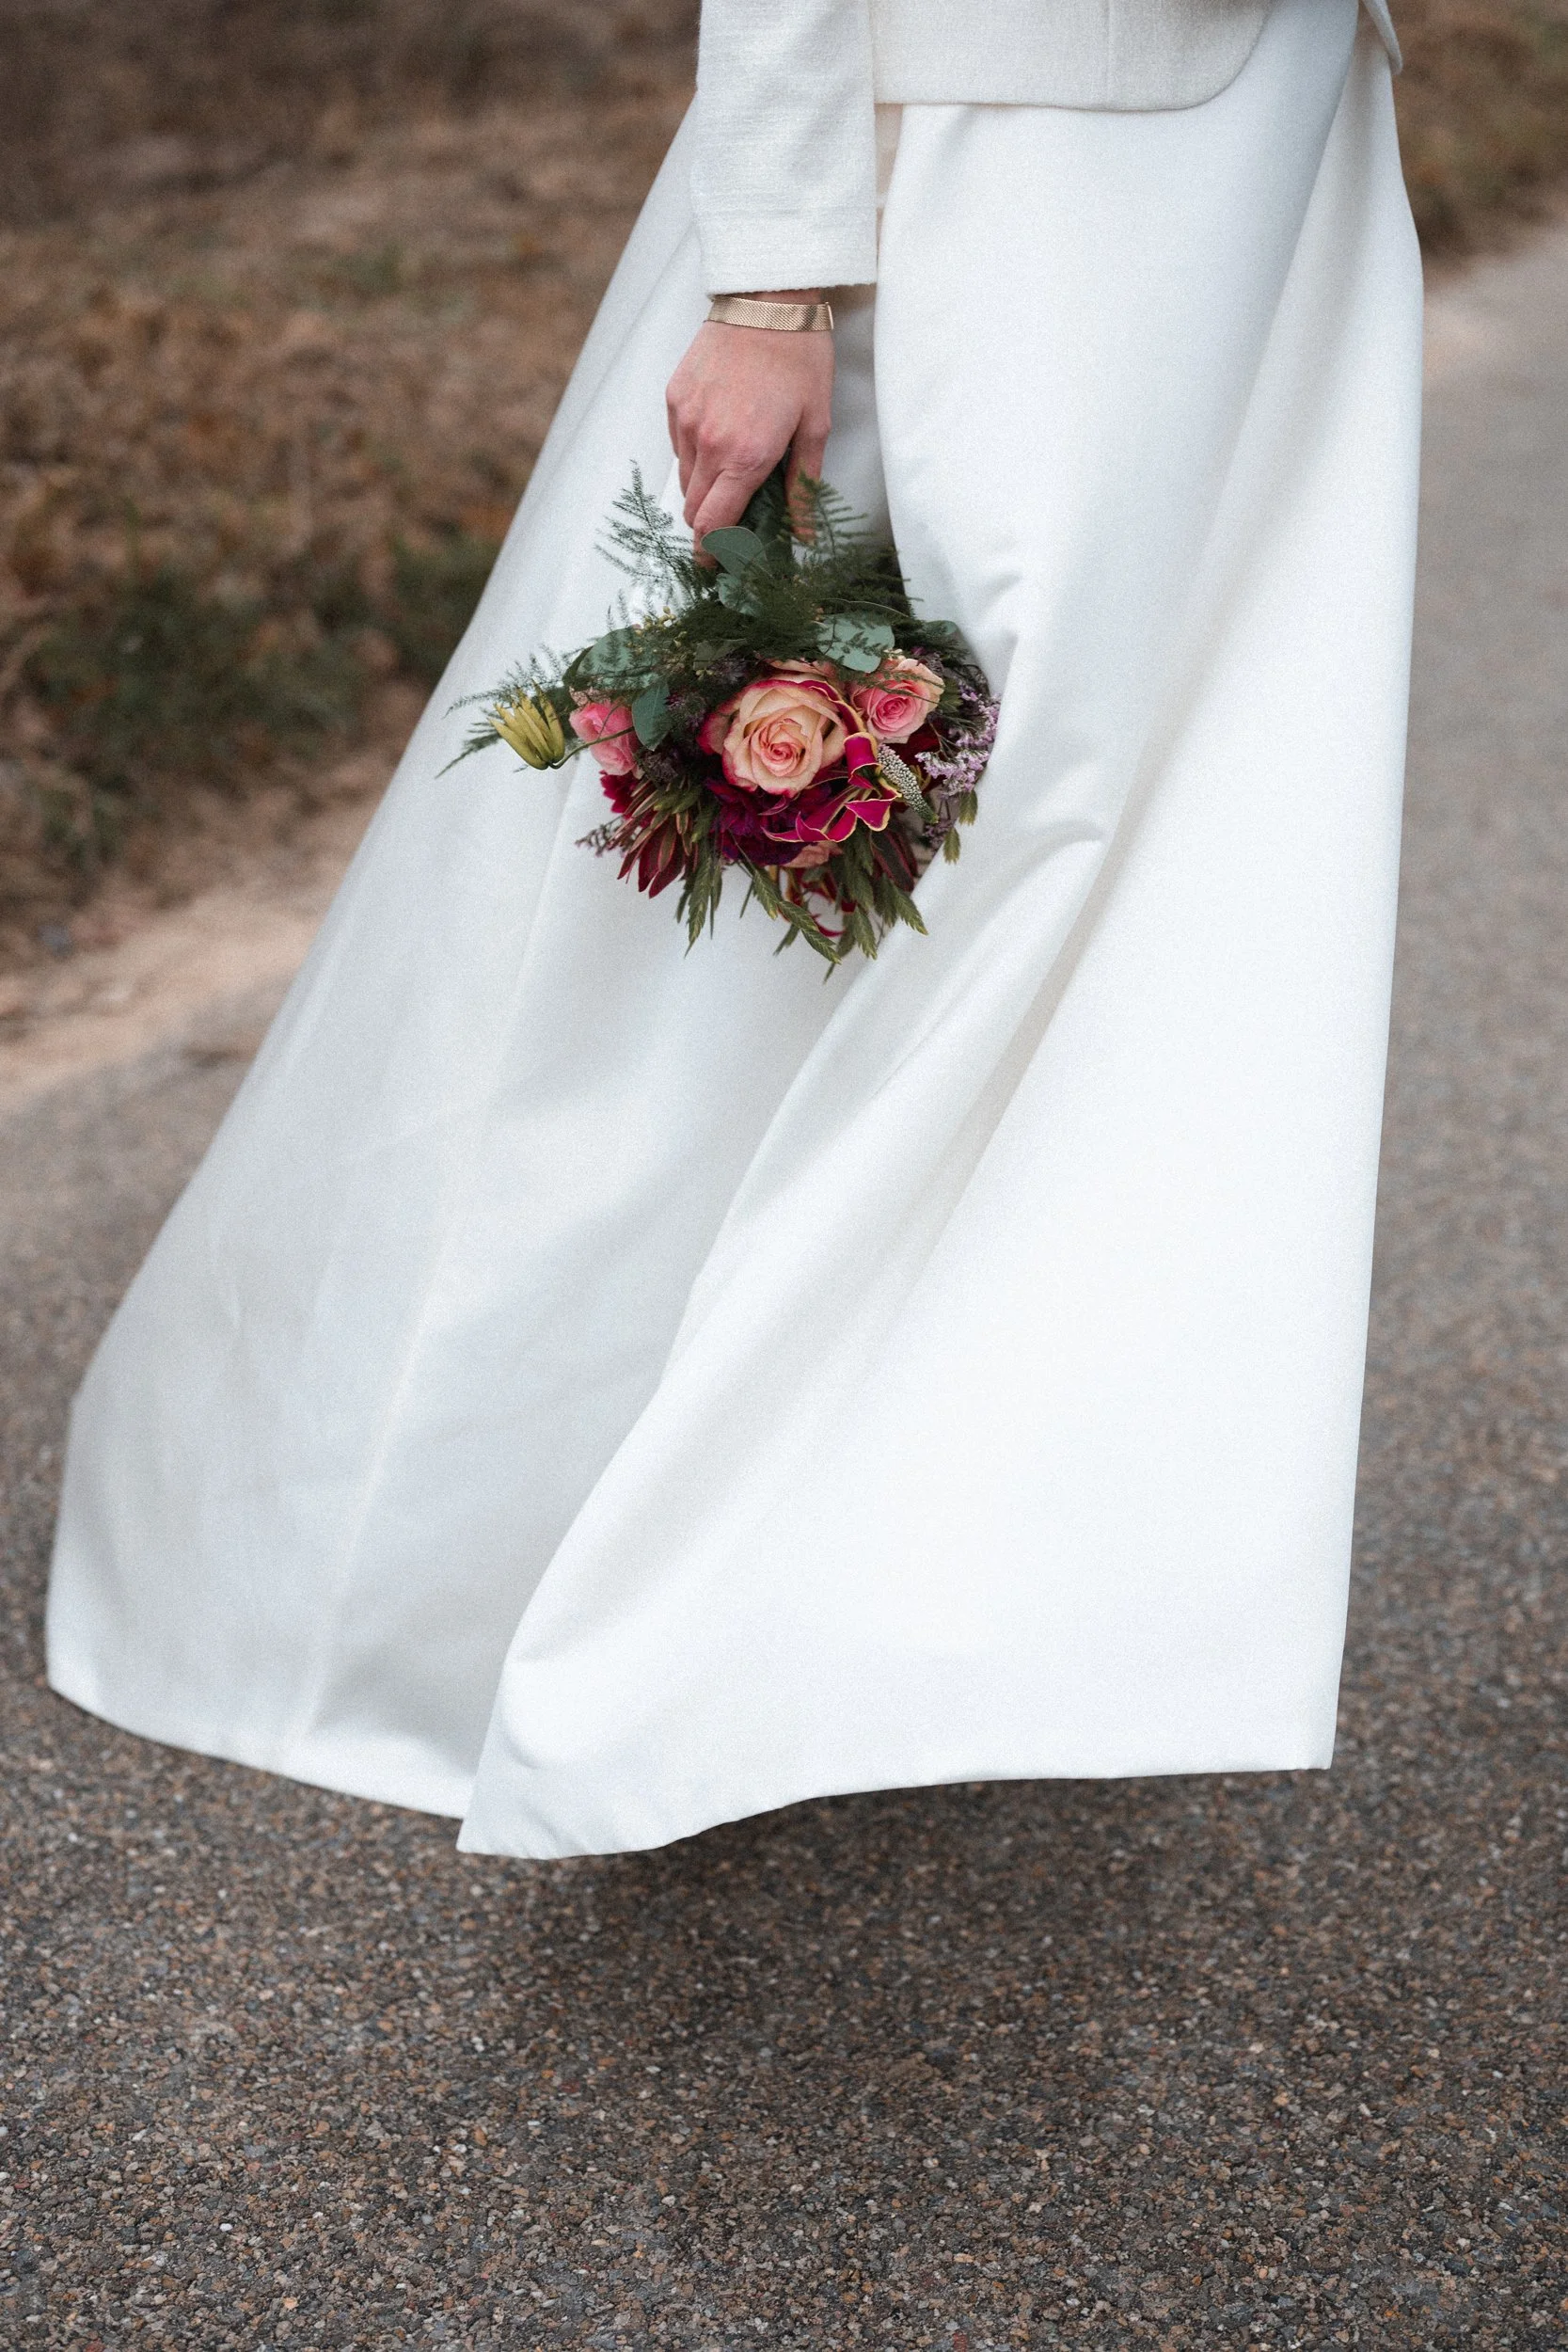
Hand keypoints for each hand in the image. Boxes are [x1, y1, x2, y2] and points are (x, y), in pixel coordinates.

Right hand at [666, 291, 834, 548]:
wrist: (766, 298)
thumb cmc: (799, 358)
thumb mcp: (815, 426)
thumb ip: (804, 486)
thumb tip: (802, 534)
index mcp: (744, 457)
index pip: (713, 526)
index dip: (714, 553)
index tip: (720, 565)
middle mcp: (707, 443)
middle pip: (693, 510)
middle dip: (710, 526)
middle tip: (733, 526)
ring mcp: (685, 420)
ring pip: (684, 479)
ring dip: (704, 489)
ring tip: (732, 475)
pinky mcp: (674, 398)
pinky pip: (678, 444)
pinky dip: (696, 454)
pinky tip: (721, 436)